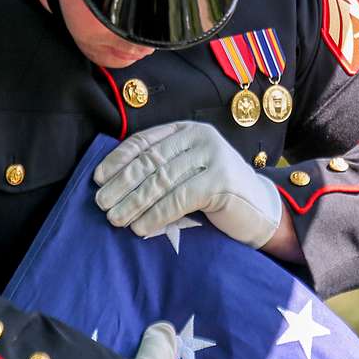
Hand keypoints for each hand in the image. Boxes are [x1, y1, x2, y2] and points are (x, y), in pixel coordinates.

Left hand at [94, 121, 283, 248]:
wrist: (261, 211)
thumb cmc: (216, 194)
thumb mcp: (187, 172)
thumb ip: (161, 168)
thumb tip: (111, 182)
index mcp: (188, 131)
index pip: (145, 141)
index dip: (118, 159)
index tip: (97, 178)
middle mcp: (201, 138)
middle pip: (151, 161)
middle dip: (121, 184)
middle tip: (101, 204)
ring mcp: (213, 157)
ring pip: (161, 181)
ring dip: (133, 202)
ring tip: (115, 219)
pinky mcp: (220, 181)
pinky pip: (178, 199)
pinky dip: (156, 215)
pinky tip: (140, 227)